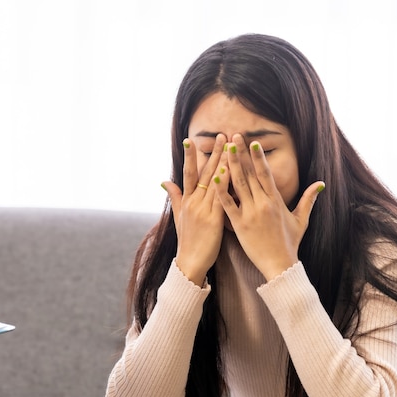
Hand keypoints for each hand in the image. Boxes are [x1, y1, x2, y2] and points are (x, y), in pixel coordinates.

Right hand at [162, 134, 227, 285]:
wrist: (190, 262)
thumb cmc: (187, 240)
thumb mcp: (178, 217)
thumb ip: (174, 197)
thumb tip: (164, 181)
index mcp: (186, 201)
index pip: (188, 173)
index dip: (190, 156)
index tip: (191, 140)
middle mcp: (194, 202)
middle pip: (204, 172)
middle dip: (213, 153)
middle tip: (220, 135)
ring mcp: (203, 210)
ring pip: (214, 182)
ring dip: (223, 162)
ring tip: (230, 146)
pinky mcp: (214, 219)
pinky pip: (221, 198)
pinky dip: (225, 184)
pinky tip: (232, 171)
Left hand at [213, 134, 324, 280]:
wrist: (280, 264)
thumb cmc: (290, 243)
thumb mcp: (301, 219)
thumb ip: (308, 199)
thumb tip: (320, 183)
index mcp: (276, 200)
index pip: (266, 173)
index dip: (258, 156)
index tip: (252, 142)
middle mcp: (263, 203)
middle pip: (250, 174)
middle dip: (242, 154)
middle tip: (234, 136)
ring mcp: (250, 213)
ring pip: (239, 185)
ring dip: (231, 165)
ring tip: (225, 149)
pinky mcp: (239, 225)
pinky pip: (228, 204)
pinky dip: (221, 190)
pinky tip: (214, 177)